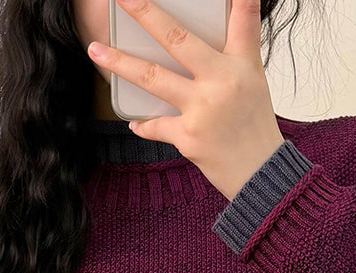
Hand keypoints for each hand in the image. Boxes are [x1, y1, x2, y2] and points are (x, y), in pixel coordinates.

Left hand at [86, 0, 284, 201]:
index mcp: (239, 64)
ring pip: (153, 78)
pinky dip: (144, 124)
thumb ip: (240, 42)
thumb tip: (230, 11)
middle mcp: (220, 83)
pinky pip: (155, 125)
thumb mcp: (254, 77)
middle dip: (145, 13)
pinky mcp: (188, 137)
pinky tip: (134, 122)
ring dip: (120, 63)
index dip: (235, 0)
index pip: (240, 18)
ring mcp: (201, 110)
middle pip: (176, 40)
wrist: (260, 173)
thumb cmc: (254, 124)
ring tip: (95, 50)